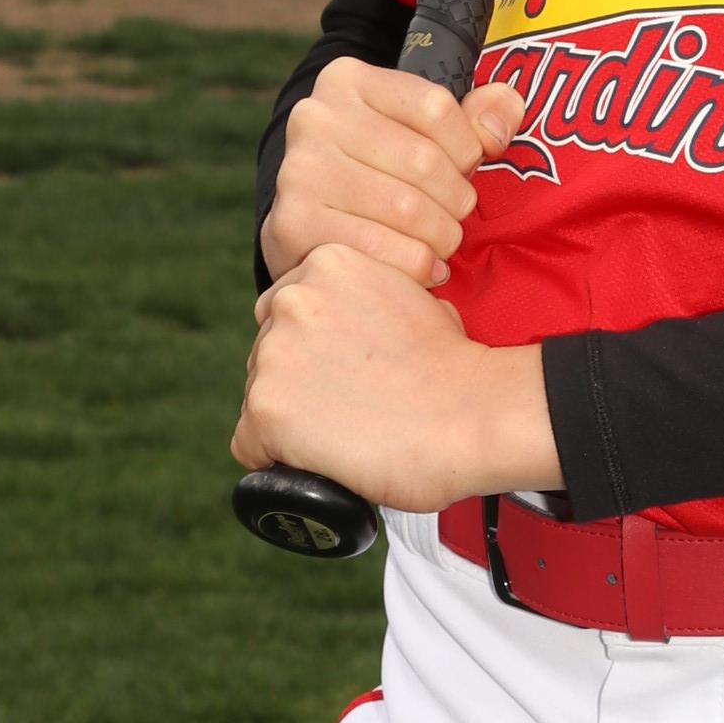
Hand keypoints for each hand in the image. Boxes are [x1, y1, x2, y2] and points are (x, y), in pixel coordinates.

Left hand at [232, 242, 562, 514]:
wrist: (473, 414)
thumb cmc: (455, 368)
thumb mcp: (410, 298)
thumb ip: (362, 303)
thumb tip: (344, 335)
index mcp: (325, 263)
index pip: (288, 310)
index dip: (316, 348)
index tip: (347, 371)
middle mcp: (290, 299)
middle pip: (269, 352)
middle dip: (300, 380)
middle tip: (351, 405)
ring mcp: (272, 354)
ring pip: (260, 398)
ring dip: (293, 419)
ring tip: (350, 431)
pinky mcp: (265, 409)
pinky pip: (250, 446)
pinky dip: (279, 460)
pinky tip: (326, 457)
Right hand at [263, 59, 524, 287]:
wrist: (315, 224)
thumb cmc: (383, 171)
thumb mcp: (428, 131)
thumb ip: (478, 116)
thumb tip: (498, 128)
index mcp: (347, 80)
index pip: (436, 107)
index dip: (468, 147)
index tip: (467, 168)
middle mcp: (314, 117)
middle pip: (424, 160)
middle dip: (458, 198)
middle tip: (458, 216)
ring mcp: (298, 170)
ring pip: (407, 208)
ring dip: (442, 235)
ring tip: (443, 242)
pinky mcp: (292, 223)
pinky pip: (380, 249)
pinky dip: (416, 265)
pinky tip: (424, 267)